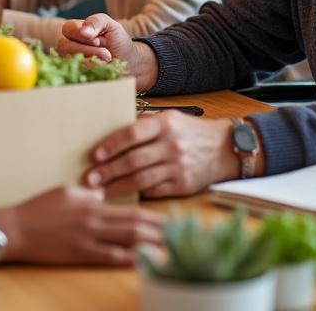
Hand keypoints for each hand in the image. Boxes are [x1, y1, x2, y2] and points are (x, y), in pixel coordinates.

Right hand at [0, 185, 162, 265]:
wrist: (14, 228)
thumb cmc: (37, 209)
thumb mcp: (65, 192)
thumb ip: (89, 194)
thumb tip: (104, 196)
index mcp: (93, 203)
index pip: (132, 210)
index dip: (156, 216)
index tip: (174, 219)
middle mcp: (95, 220)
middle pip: (137, 225)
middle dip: (163, 230)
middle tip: (185, 234)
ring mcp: (88, 239)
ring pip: (128, 240)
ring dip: (153, 245)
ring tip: (173, 249)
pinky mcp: (79, 255)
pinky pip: (109, 257)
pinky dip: (129, 260)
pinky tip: (145, 262)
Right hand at [58, 14, 157, 90]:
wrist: (127, 60)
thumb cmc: (116, 40)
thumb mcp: (111, 25)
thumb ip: (96, 22)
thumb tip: (83, 31)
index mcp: (75, 30)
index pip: (67, 29)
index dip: (80, 34)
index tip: (97, 40)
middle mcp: (69, 44)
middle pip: (65, 46)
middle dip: (88, 50)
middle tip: (106, 53)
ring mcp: (71, 60)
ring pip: (71, 61)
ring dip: (91, 61)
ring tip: (107, 60)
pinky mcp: (76, 73)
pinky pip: (76, 73)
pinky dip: (91, 71)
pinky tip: (102, 69)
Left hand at [84, 112, 239, 197]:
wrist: (226, 148)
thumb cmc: (190, 132)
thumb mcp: (170, 119)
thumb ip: (144, 126)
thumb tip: (110, 136)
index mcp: (165, 124)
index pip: (132, 133)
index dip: (111, 145)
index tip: (94, 155)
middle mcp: (172, 145)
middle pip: (133, 160)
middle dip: (108, 170)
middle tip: (89, 178)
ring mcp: (178, 167)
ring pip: (141, 179)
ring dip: (117, 187)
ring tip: (99, 191)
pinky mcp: (183, 185)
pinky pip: (154, 191)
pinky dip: (137, 193)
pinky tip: (123, 195)